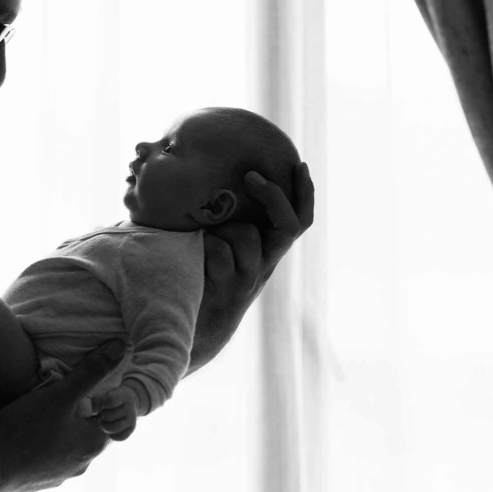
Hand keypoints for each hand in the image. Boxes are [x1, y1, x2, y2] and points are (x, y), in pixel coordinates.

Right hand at [0, 340, 128, 491]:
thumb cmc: (25, 430)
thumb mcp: (60, 394)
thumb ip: (91, 371)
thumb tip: (120, 348)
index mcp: (93, 444)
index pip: (112, 414)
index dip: (103, 394)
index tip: (85, 380)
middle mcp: (81, 464)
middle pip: (89, 428)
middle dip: (79, 408)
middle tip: (62, 388)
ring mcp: (59, 475)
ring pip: (68, 442)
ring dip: (60, 424)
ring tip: (42, 406)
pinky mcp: (37, 480)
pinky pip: (48, 454)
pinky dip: (42, 440)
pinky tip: (25, 428)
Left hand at [93, 384, 139, 440]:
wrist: (127, 402)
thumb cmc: (109, 398)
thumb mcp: (101, 395)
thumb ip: (92, 401)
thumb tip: (86, 413)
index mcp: (123, 395)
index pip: (109, 401)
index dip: (103, 403)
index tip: (104, 402)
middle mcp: (130, 407)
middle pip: (108, 416)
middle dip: (102, 415)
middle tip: (104, 412)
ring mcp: (132, 419)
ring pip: (113, 428)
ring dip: (105, 426)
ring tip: (105, 421)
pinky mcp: (132, 429)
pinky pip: (119, 437)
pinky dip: (112, 435)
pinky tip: (110, 428)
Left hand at [191, 162, 314, 371]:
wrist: (187, 328)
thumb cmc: (198, 276)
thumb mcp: (216, 246)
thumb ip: (221, 220)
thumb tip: (207, 178)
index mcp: (267, 251)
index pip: (299, 220)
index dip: (305, 194)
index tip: (299, 164)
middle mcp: (265, 264)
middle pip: (289, 225)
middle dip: (273, 195)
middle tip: (251, 176)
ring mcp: (249, 277)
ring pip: (246, 234)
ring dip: (221, 228)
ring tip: (200, 238)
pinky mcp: (229, 289)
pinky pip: (219, 251)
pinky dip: (203, 246)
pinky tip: (192, 258)